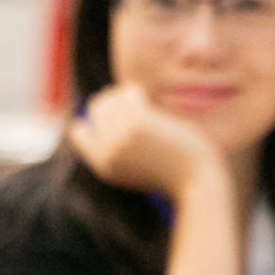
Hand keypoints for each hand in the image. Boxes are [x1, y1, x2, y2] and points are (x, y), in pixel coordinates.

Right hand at [67, 82, 224, 200]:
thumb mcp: (134, 170)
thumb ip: (114, 152)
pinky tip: (143, 97)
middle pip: (97, 110)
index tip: (111, 116)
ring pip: (111, 100)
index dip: (94, 120)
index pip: (79, 134)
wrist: (196, 182)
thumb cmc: (171, 175)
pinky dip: (135, 92)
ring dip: (124, 95)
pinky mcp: (138, 124)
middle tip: (130, 103)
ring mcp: (121, 137)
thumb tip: (85, 125)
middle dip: (111, 101)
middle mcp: (107, 152)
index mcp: (103, 166)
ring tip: (138, 100)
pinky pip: (129, 95)